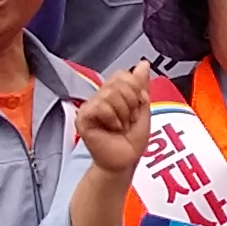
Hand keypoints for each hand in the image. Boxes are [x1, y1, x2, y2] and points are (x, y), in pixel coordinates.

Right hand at [77, 61, 154, 178]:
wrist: (125, 161)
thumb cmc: (131, 141)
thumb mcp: (143, 109)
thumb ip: (142, 86)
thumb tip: (143, 64)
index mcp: (113, 92)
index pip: (124, 75)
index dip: (136, 91)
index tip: (136, 109)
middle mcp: (99, 96)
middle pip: (118, 83)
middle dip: (130, 104)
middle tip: (127, 121)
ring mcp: (90, 106)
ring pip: (110, 94)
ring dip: (122, 114)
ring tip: (120, 126)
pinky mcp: (83, 117)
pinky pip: (100, 106)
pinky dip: (112, 118)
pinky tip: (111, 129)